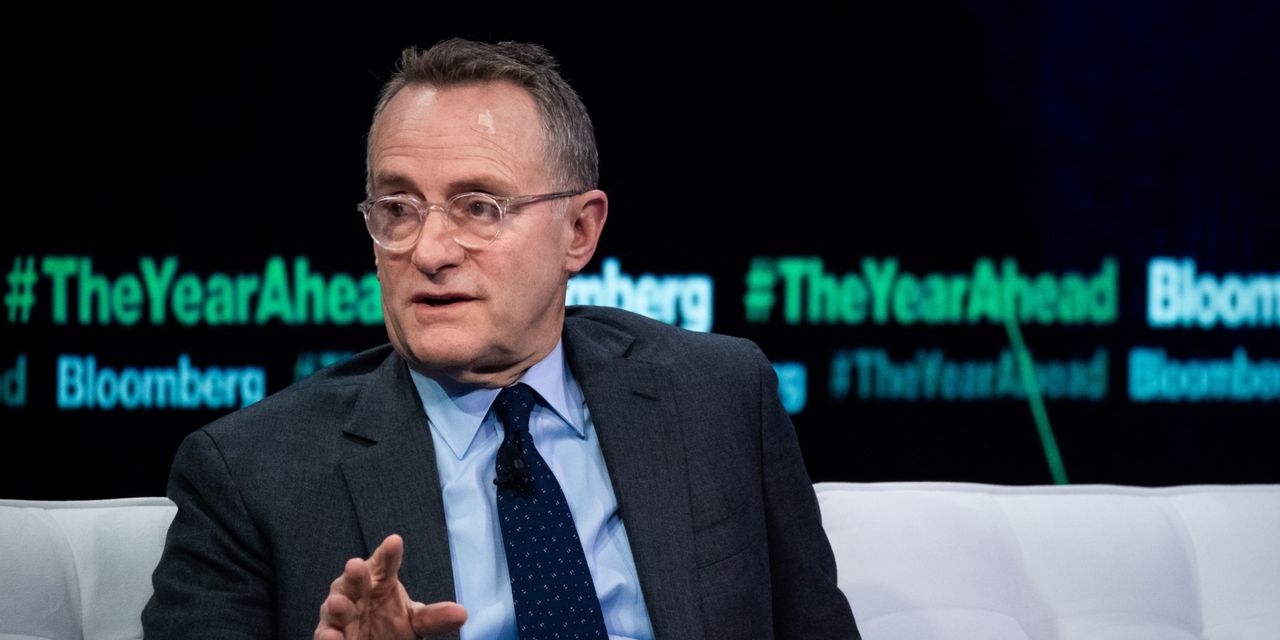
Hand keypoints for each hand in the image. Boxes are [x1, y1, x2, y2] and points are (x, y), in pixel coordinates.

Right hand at [314, 534, 466, 639]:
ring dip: (337, 604)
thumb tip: (462, 613)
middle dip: (355, 573)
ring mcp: (342, 615)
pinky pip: (326, 633)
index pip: (385, 564)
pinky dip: (328, 635)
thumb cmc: (392, 628)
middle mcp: (357, 594)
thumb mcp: (416, 622)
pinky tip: (333, 636)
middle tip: (355, 565)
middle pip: (355, 580)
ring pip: (335, 606)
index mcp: (380, 582)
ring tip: (340, 603)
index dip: (388, 554)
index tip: (395, 541)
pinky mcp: (330, 634)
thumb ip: (434, 618)